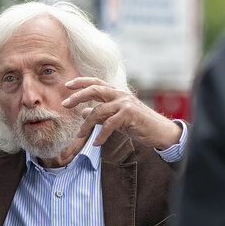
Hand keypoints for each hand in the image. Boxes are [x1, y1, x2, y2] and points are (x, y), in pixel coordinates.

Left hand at [62, 77, 181, 150]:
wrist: (159, 132)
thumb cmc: (138, 124)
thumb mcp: (116, 118)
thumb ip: (100, 114)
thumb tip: (82, 113)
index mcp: (117, 93)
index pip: (96, 82)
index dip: (81, 82)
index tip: (67, 85)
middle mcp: (120, 95)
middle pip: (95, 90)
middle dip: (78, 96)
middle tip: (65, 104)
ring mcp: (125, 103)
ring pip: (99, 110)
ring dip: (86, 124)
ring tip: (79, 135)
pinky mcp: (129, 114)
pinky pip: (109, 125)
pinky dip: (101, 135)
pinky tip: (96, 143)